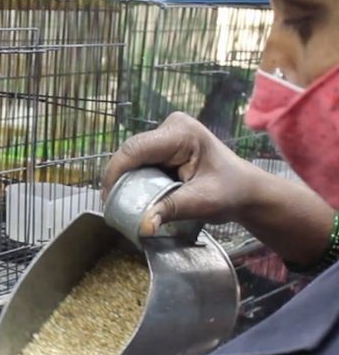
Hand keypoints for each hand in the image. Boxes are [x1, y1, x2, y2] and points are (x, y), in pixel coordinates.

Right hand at [102, 112, 331, 264]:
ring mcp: (165, 136)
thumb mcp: (202, 202)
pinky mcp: (162, 148)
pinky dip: (134, 180)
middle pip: (130, 153)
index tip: (107, 199)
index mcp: (181, 133)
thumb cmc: (231, 192)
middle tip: (112, 206)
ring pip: (131, 158)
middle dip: (119, 179)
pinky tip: (133, 196)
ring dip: (125, 181)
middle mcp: (169, 128)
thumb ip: (170, 210)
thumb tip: (142, 226)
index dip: (115, 173)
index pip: (135, 149)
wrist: (247, 192)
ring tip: (119, 204)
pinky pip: (139, 163)